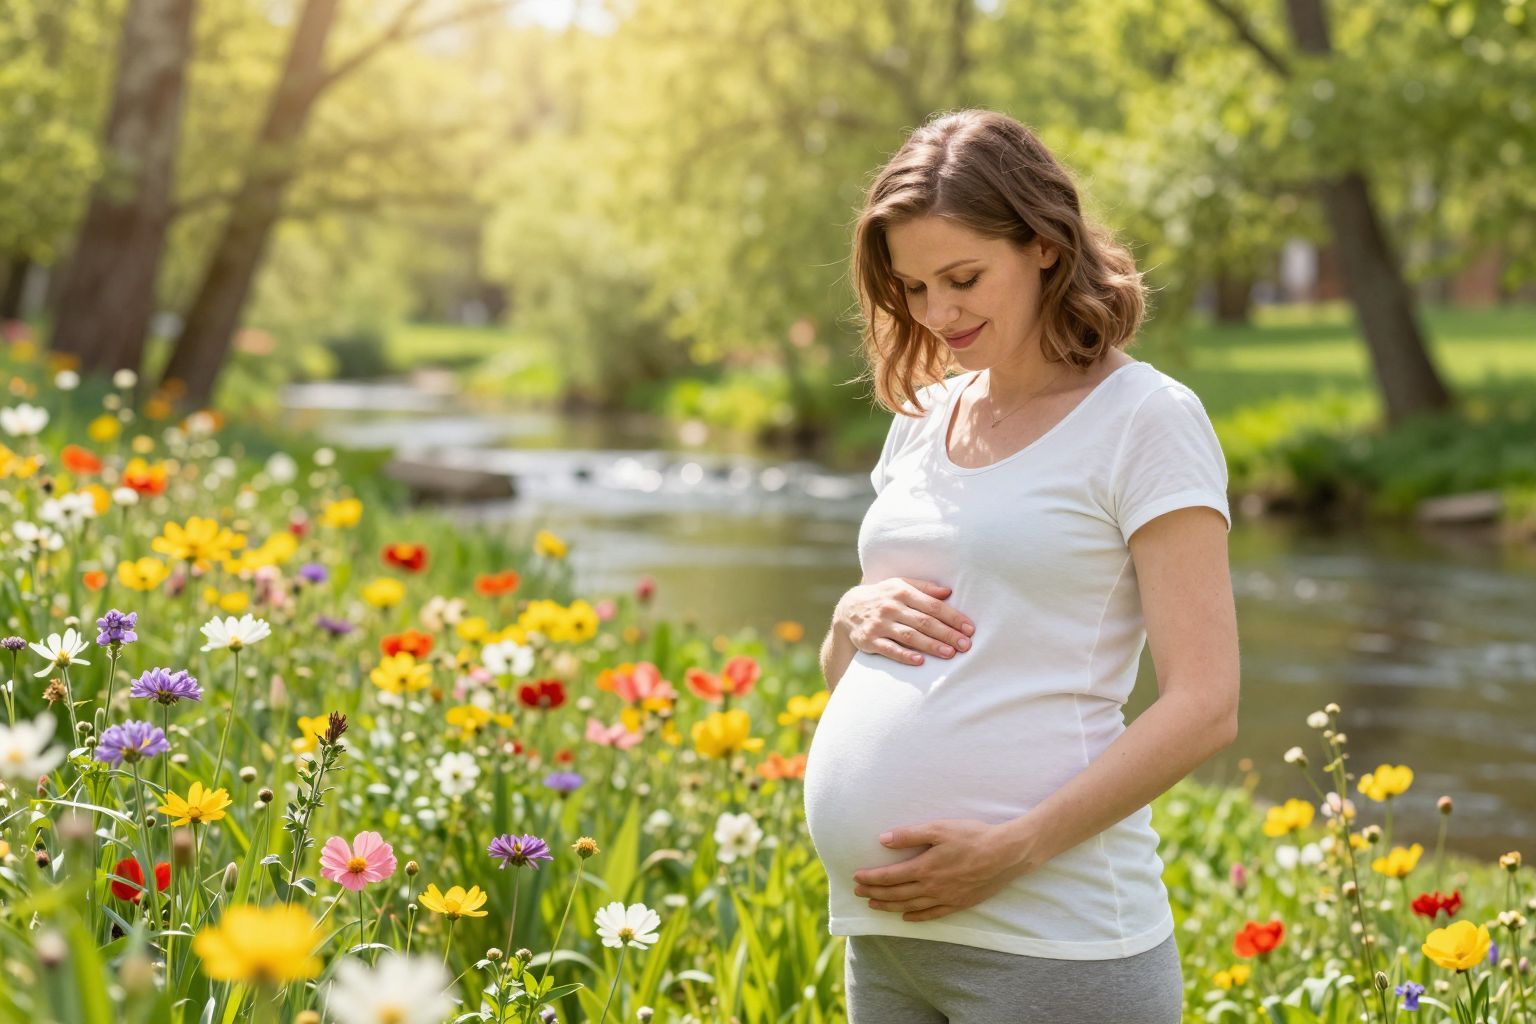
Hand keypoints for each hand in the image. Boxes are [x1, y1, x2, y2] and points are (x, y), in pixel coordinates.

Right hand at [835, 577, 974, 666]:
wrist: (848, 609)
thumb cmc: (883, 596)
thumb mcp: (899, 585)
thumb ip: (924, 588)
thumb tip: (948, 592)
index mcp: (902, 592)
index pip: (933, 606)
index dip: (953, 617)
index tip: (969, 628)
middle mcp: (891, 607)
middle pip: (924, 622)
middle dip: (947, 634)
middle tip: (966, 645)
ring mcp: (879, 624)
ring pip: (910, 636)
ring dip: (931, 645)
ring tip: (950, 653)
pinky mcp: (869, 640)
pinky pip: (889, 649)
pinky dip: (904, 655)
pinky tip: (920, 661)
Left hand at [851, 818, 1030, 921]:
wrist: (1006, 854)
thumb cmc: (972, 836)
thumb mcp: (939, 828)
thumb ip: (909, 835)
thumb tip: (883, 839)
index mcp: (924, 868)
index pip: (889, 877)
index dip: (871, 879)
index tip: (856, 878)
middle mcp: (932, 887)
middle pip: (896, 894)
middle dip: (874, 894)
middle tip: (858, 894)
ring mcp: (945, 898)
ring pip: (910, 907)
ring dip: (890, 907)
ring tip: (875, 906)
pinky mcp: (959, 904)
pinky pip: (932, 915)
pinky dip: (916, 917)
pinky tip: (907, 918)